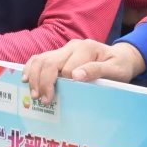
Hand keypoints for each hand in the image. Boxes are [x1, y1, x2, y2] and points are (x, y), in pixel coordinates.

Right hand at [21, 40, 146, 101]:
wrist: (121, 58)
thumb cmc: (120, 66)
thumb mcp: (116, 70)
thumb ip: (97, 71)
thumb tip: (75, 76)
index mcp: (87, 48)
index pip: (67, 68)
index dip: (62, 84)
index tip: (56, 98)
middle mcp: (72, 46)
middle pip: (49, 62)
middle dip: (43, 82)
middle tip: (43, 100)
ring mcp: (64, 49)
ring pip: (41, 59)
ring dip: (34, 77)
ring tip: (34, 94)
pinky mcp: (59, 54)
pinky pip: (40, 59)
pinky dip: (30, 68)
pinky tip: (25, 80)